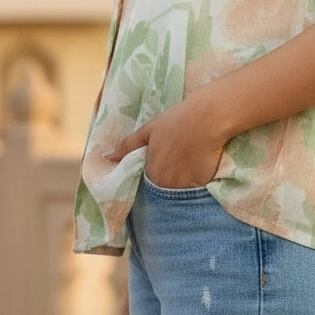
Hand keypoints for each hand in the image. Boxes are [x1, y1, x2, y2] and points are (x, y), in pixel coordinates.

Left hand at [105, 91, 225, 189]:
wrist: (208, 117)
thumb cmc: (176, 121)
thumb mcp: (148, 130)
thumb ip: (127, 146)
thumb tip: (106, 157)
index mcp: (152, 175)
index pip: (148, 188)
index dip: (152, 181)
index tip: (159, 172)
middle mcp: (168, 187)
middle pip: (165, 194)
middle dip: (167, 187)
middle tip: (174, 172)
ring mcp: (188, 189)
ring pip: (181, 196)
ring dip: (182, 189)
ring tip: (187, 173)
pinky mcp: (205, 186)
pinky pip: (197, 194)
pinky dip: (197, 187)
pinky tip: (199, 173)